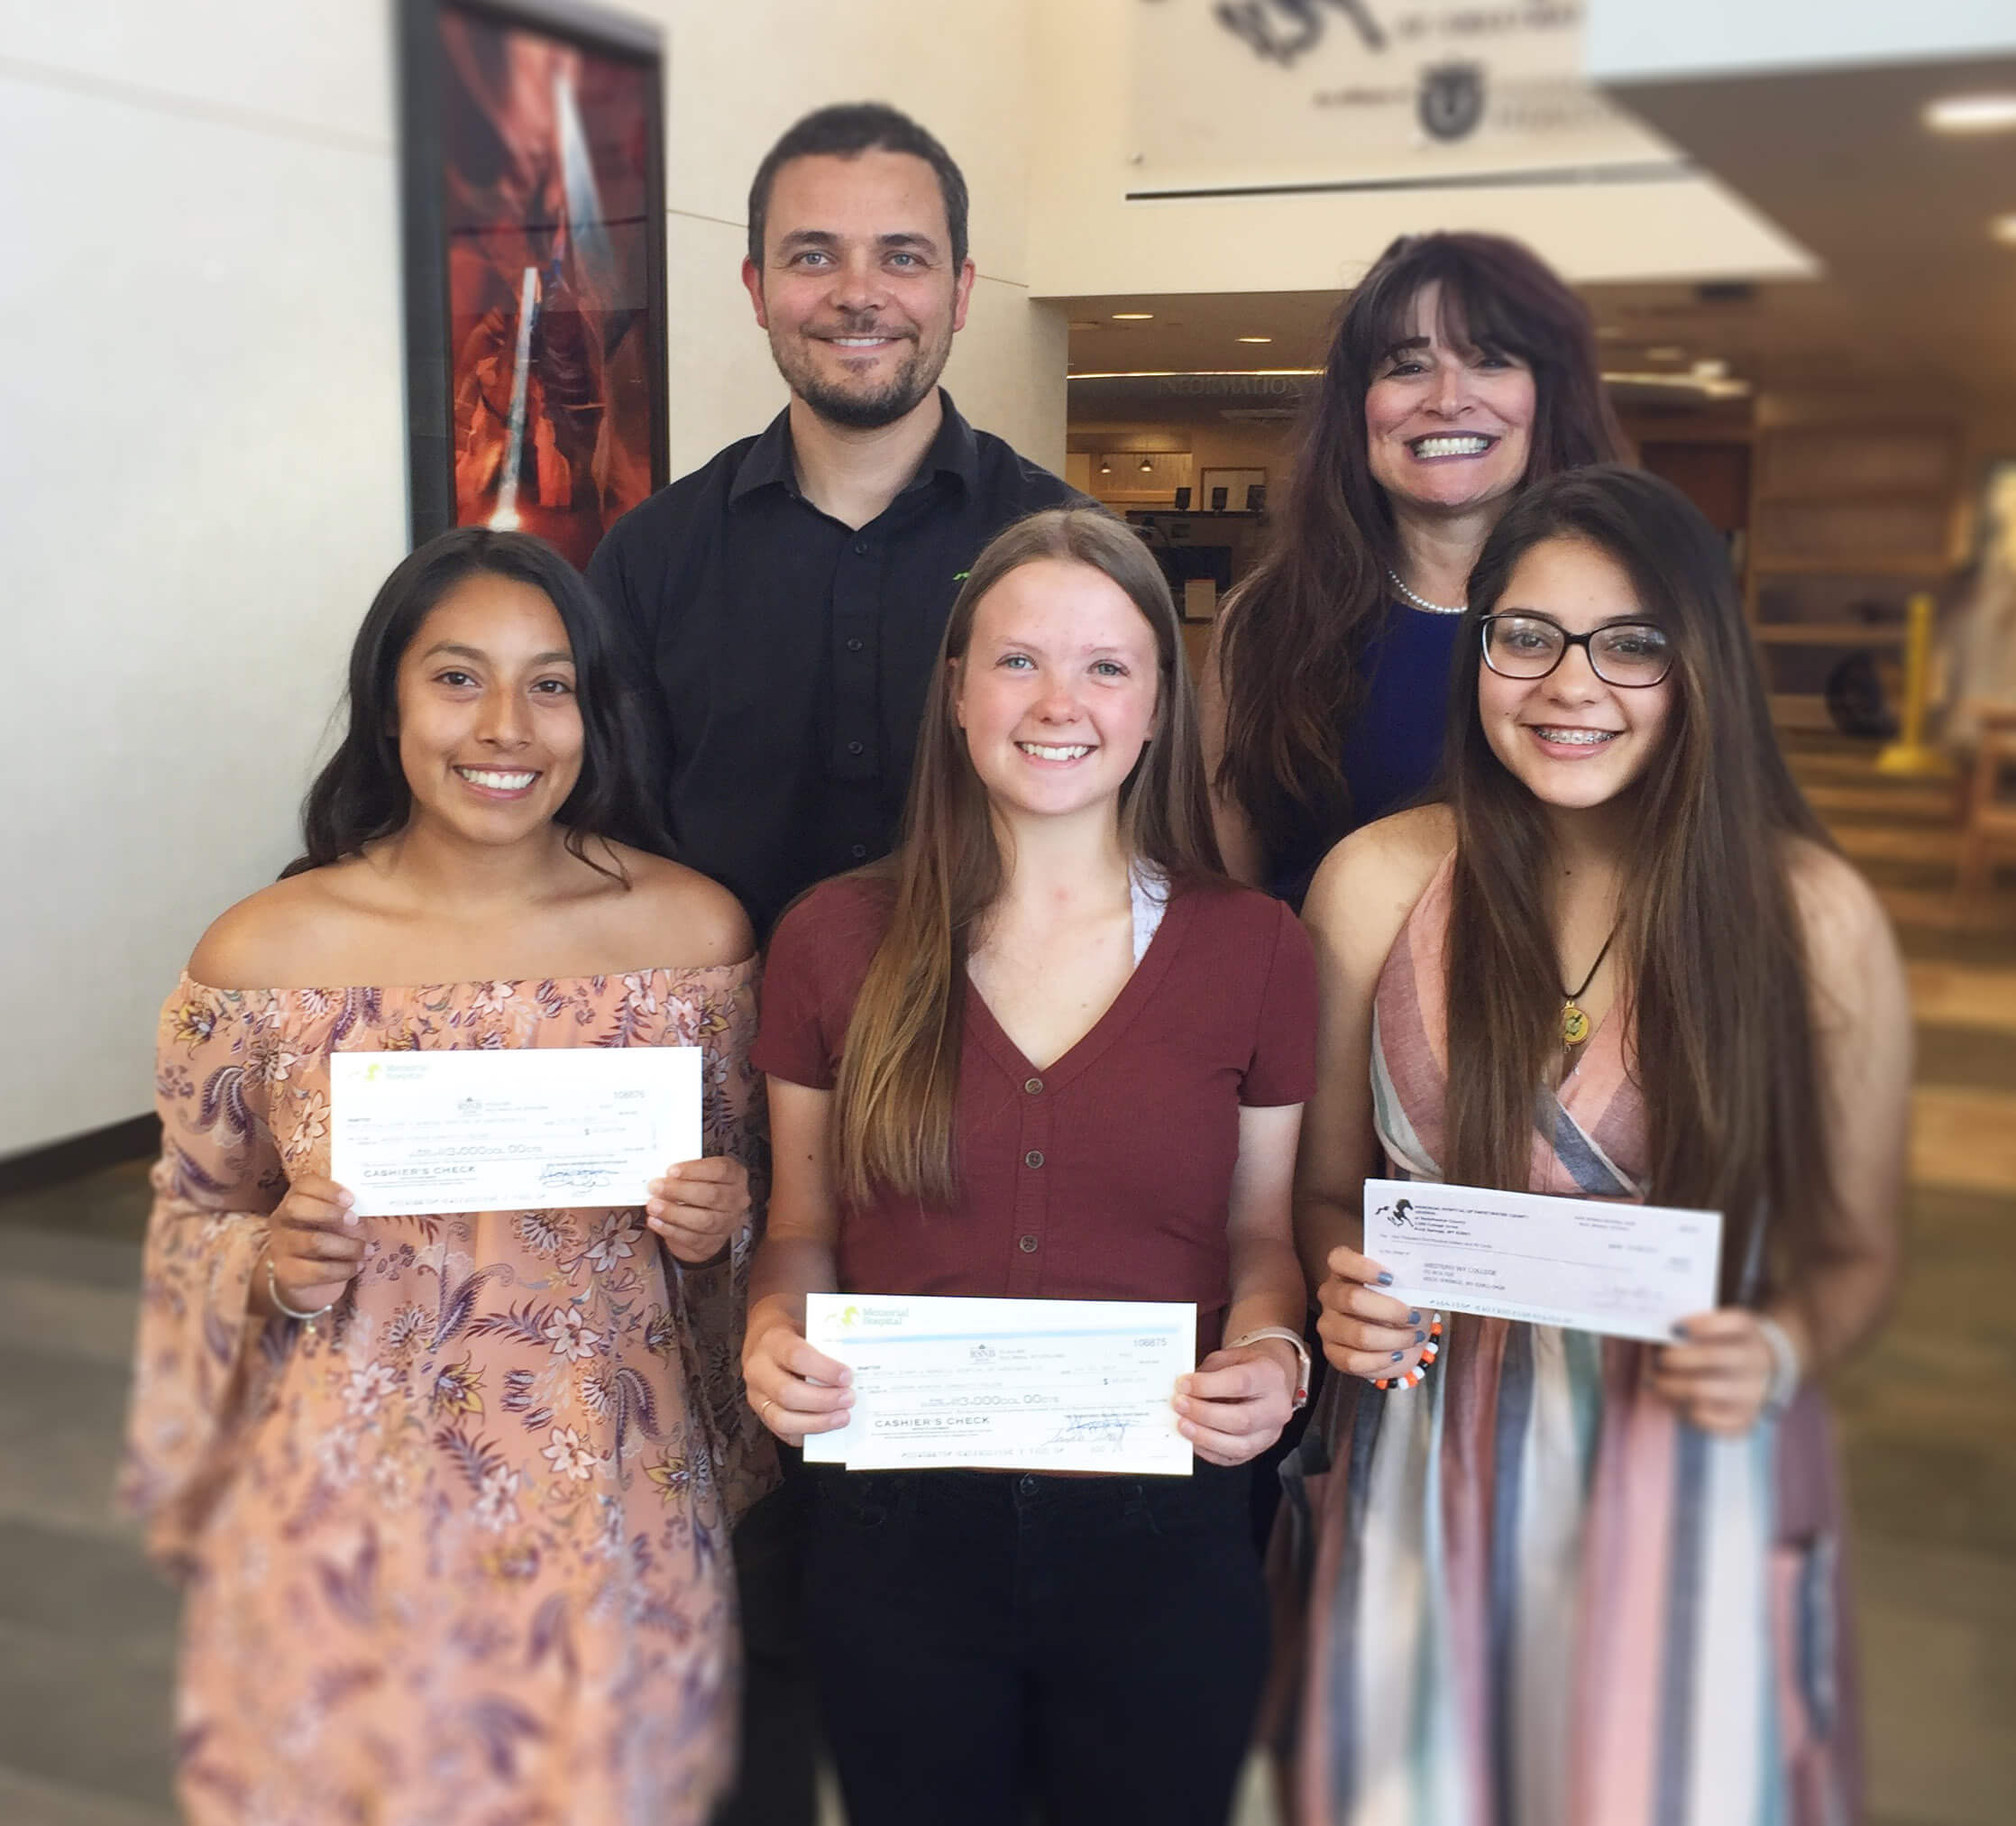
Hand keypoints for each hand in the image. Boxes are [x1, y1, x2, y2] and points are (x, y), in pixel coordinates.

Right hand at [263, 1175, 362, 1314]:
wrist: (299, 1280)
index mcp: (294, 1202)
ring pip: (314, 1242)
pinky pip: (318, 1271)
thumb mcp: (331, 1221)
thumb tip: (370, 1203)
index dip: (327, 1189)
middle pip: (297, 1207)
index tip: (351, 1199)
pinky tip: (357, 1266)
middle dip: (330, 1212)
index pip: (302, 1184)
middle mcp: (281, 1222)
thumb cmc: (323, 1240)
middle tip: (355, 1221)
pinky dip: (344, 1269)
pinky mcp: (286, 1275)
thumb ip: (344, 1209)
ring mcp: (280, 1248)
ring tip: (367, 1250)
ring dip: (348, 1246)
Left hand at [644, 1155, 749, 1263]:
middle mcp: (736, 1200)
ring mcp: (727, 1224)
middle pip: (712, 1196)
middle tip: (656, 1187)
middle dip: (680, 1191)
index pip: (721, 1170)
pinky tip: (656, 1222)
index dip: (695, 1170)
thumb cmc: (700, 1190)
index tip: (671, 1170)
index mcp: (735, 1177)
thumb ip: (684, 1173)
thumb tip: (662, 1175)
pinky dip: (671, 1230)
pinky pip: (693, 1239)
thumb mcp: (697, 1174)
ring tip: (654, 1206)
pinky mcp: (713, 1243)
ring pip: (703, 1220)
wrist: (704, 1221)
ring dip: (674, 1213)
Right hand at [741, 1316, 853, 1440]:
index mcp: (772, 1342)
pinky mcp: (761, 1415)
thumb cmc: (794, 1336)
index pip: (796, 1356)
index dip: (824, 1369)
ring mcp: (756, 1396)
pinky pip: (783, 1433)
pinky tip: (828, 1428)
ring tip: (843, 1417)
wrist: (764, 1342)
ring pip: (782, 1419)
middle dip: (823, 1400)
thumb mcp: (807, 1328)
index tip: (848, 1377)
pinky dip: (808, 1433)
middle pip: (787, 1393)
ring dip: (817, 1422)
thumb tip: (860, 1365)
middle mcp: (758, 1370)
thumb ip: (827, 1345)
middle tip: (849, 1399)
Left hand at [1175, 1341, 1296, 1465]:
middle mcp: (1276, 1407)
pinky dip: (1209, 1451)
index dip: (1208, 1386)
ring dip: (1205, 1437)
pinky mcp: (1259, 1449)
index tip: (1183, 1385)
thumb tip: (1183, 1389)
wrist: (1270, 1380)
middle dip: (1204, 1414)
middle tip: (1180, 1405)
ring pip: (1239, 1445)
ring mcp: (1270, 1432)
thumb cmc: (1247, 1367)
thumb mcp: (1230, 1357)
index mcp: (1269, 1376)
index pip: (1240, 1383)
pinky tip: (1194, 1439)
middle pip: (1241, 1419)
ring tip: (1183, 1425)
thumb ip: (1209, 1372)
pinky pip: (1233, 1458)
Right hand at [1315, 1244, 1428, 1381]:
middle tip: (1413, 1316)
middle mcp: (1330, 1295)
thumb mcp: (1406, 1285)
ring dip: (1393, 1339)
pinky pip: (1354, 1360)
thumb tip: (1427, 1278)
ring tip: (1412, 1337)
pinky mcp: (1332, 1352)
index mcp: (1343, 1271)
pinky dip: (1382, 1360)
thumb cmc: (1401, 1302)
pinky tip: (1397, 1355)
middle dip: (1390, 1311)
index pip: (1339, 1260)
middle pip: (1352, 1299)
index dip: (1362, 1267)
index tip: (1391, 1278)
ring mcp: (1328, 1325)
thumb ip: (1409, 1277)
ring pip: (1359, 1335)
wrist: (1398, 1334)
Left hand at [1649, 1309, 1779, 1434]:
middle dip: (1677, 1358)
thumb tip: (1654, 1339)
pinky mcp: (1743, 1419)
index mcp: (1749, 1332)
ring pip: (1704, 1391)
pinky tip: (1673, 1401)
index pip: (1736, 1323)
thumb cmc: (1722, 1344)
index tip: (1675, 1327)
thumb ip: (1689, 1328)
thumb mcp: (1715, 1327)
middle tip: (1660, 1359)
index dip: (1705, 1324)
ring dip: (1672, 1386)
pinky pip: (1708, 1418)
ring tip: (1657, 1382)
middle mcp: (1756, 1361)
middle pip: (1713, 1357)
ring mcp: (1752, 1393)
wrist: (1757, 1373)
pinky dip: (1684, 1411)